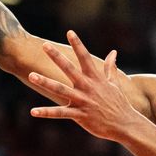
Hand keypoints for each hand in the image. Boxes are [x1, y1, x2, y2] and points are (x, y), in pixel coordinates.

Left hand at [28, 31, 142, 141]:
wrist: (125, 124)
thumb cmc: (119, 104)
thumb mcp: (115, 83)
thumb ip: (111, 67)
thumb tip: (113, 52)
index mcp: (95, 78)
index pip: (85, 57)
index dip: (77, 44)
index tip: (70, 32)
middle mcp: (87, 87)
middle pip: (69, 68)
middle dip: (56, 56)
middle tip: (44, 45)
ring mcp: (82, 100)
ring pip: (60, 89)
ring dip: (45, 82)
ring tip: (31, 75)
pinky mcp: (79, 115)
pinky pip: (60, 113)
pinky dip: (46, 112)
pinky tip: (33, 111)